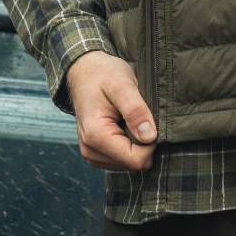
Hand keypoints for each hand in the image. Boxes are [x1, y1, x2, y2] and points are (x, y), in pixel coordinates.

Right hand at [66, 51, 156, 171]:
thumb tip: (150, 137)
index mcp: (96, 136)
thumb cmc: (103, 74)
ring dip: (136, 143)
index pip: (135, 160)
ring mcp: (92, 154)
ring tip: (129, 118)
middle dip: (143, 143)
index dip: (151, 143)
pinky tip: (124, 124)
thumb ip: (136, 111)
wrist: (84, 71)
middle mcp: (90, 150)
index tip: (149, 120)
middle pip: (132, 164)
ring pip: (129, 164)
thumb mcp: (123, 85)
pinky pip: (122, 159)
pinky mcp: (96, 153)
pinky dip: (129, 144)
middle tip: (139, 116)